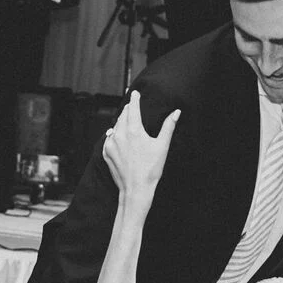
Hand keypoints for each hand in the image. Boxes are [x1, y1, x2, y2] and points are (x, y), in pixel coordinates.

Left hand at [101, 90, 178, 210]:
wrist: (135, 189)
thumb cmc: (151, 169)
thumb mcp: (162, 146)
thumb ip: (168, 126)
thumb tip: (176, 112)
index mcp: (134, 130)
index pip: (133, 108)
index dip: (135, 99)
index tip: (135, 93)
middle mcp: (120, 134)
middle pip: (123, 115)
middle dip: (128, 109)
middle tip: (131, 105)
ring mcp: (111, 144)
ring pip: (115, 126)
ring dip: (121, 121)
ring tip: (126, 119)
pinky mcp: (106, 153)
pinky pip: (109, 139)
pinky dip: (114, 135)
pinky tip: (118, 136)